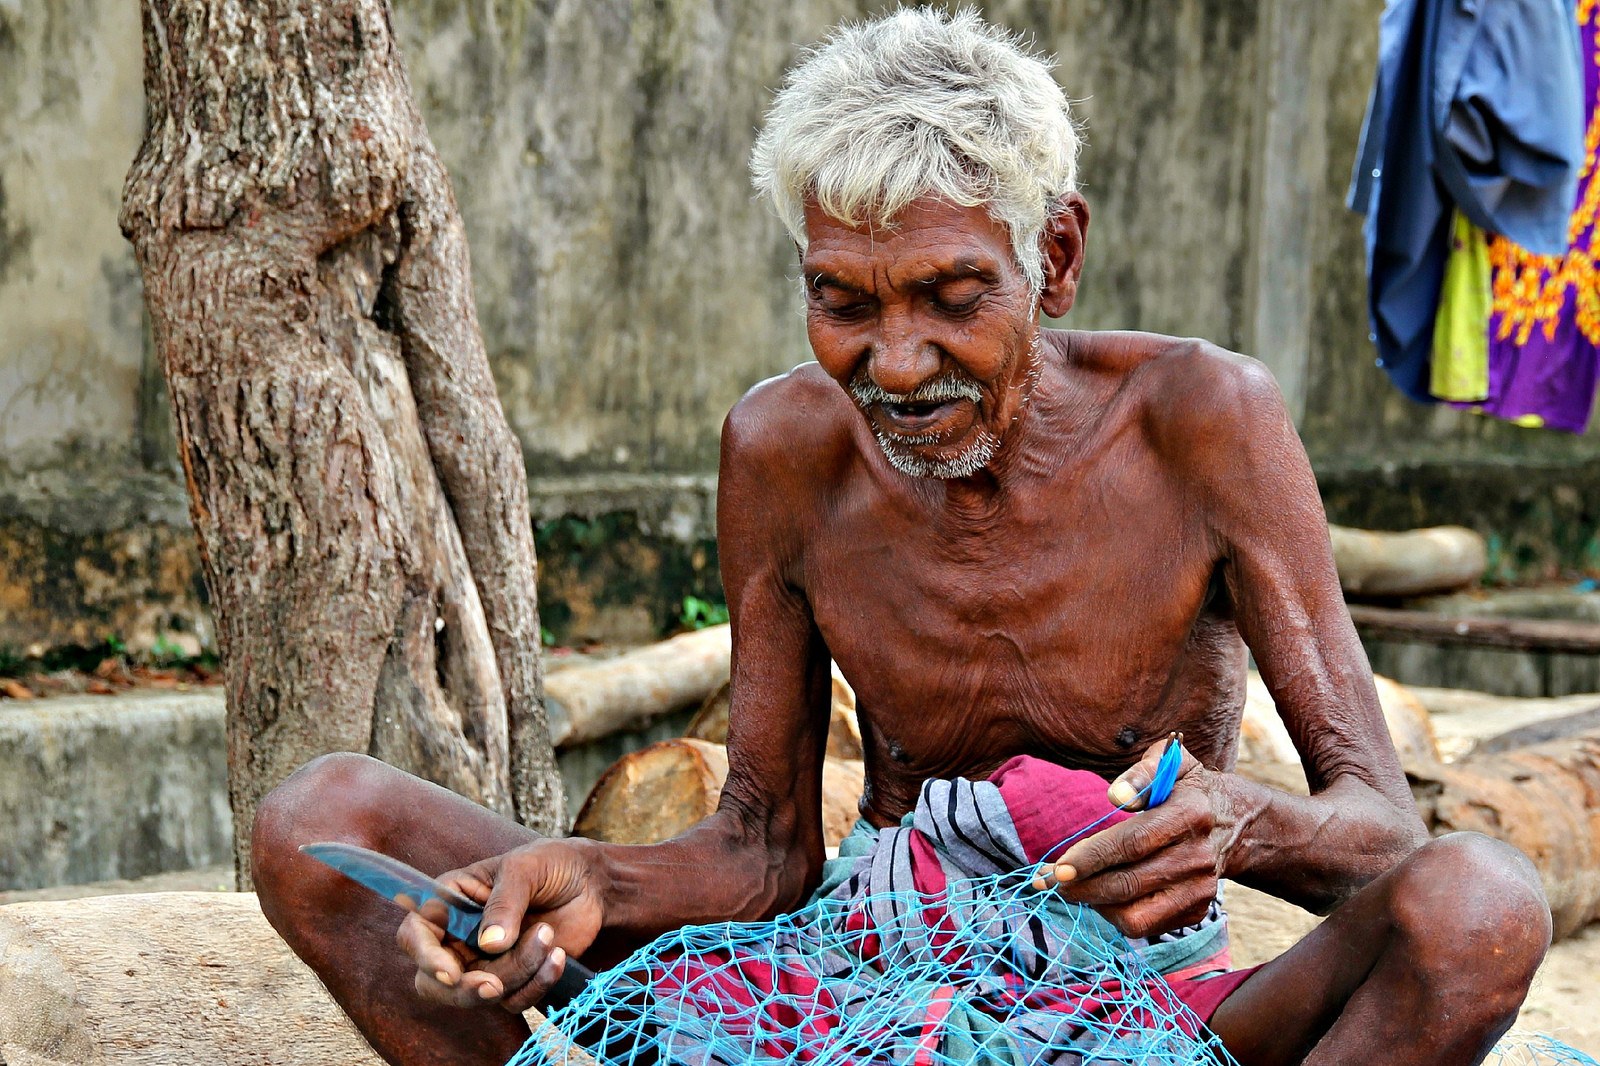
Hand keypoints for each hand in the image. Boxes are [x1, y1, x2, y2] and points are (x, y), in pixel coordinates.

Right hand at [396, 838, 603, 1012]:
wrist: (591, 884)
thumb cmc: (551, 864)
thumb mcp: (525, 868)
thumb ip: (505, 902)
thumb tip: (489, 945)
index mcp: (449, 901)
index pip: (416, 935)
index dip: (425, 957)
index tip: (451, 972)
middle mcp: (459, 937)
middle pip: (435, 982)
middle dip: (464, 990)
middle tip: (495, 986)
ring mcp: (485, 962)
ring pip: (480, 992)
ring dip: (518, 971)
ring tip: (549, 935)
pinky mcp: (514, 979)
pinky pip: (515, 1000)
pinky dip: (538, 983)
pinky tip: (559, 956)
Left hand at [1033, 739, 1244, 938]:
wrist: (1236, 823)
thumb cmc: (1186, 787)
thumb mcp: (1172, 762)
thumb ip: (1142, 772)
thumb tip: (1116, 797)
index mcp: (1190, 814)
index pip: (1134, 842)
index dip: (1093, 856)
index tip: (1058, 866)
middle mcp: (1198, 857)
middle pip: (1129, 883)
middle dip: (1081, 886)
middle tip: (1049, 880)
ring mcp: (1200, 890)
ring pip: (1135, 916)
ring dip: (1095, 905)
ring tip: (1074, 887)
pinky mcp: (1197, 911)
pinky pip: (1145, 926)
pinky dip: (1115, 915)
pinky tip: (1102, 895)